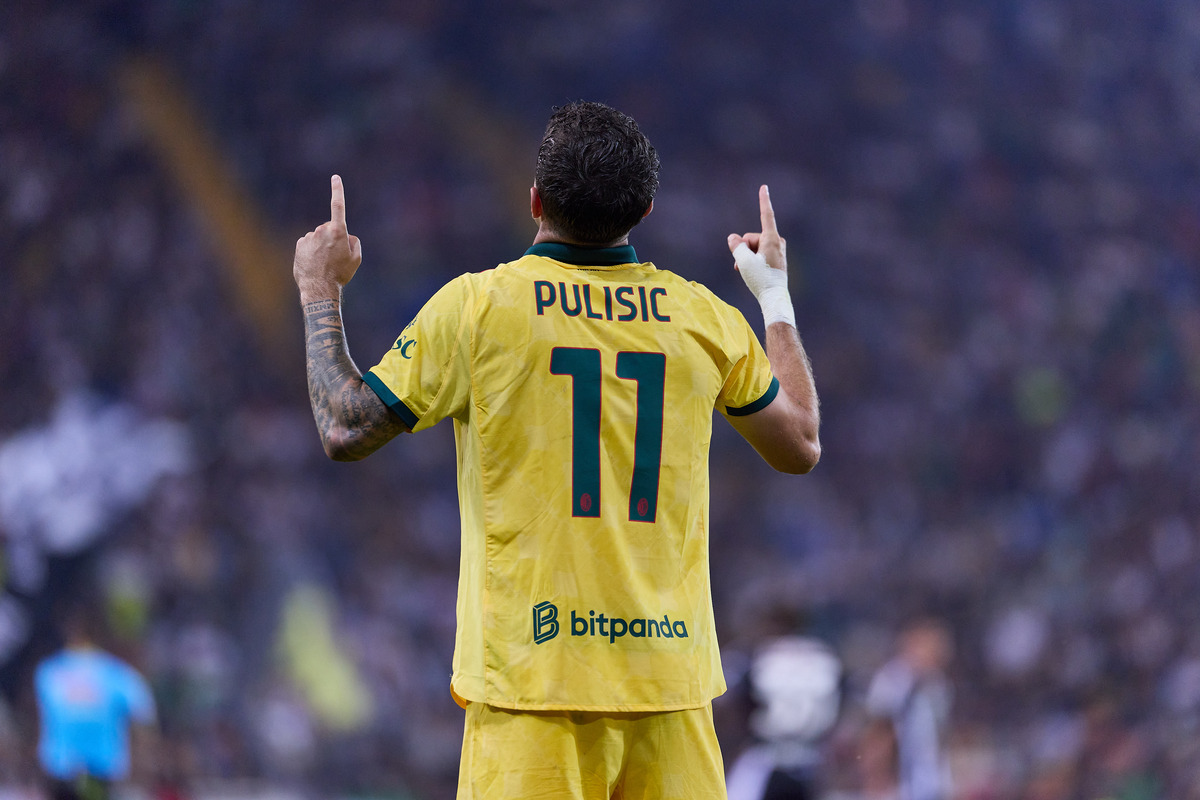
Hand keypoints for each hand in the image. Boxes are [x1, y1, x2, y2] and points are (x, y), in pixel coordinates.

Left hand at [294, 175, 362, 298]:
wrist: (319, 288)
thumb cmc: (340, 274)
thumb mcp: (356, 259)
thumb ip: (354, 242)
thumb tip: (347, 236)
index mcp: (338, 231)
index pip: (338, 206)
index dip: (337, 190)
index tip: (335, 177)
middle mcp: (322, 230)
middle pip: (330, 228)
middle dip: (333, 237)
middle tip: (335, 257)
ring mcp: (310, 236)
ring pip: (318, 236)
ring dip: (321, 245)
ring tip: (324, 263)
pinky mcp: (300, 243)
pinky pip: (309, 243)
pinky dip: (311, 250)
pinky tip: (314, 263)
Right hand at [727, 184, 787, 297]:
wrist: (774, 298)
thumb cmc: (761, 279)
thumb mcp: (744, 262)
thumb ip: (736, 246)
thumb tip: (733, 238)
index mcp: (771, 239)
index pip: (766, 215)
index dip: (763, 200)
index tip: (764, 187)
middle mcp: (777, 242)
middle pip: (752, 237)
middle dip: (744, 249)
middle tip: (742, 265)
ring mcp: (777, 250)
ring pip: (754, 247)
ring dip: (746, 257)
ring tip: (746, 271)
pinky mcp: (776, 258)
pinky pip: (759, 254)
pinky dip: (752, 261)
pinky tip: (750, 272)